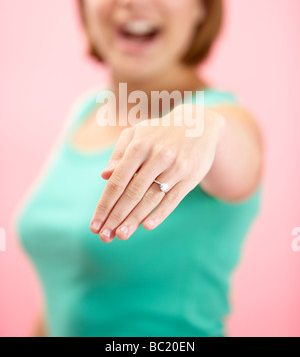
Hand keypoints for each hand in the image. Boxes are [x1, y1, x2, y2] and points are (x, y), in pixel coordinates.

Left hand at [90, 103, 224, 241]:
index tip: (95, 223)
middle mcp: (157, 156)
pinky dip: (160, 213)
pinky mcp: (190, 177)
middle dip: (116, 216)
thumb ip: (119, 154)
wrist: (198, 125)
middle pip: (132, 192)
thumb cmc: (159, 133)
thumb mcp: (137, 134)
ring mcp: (175, 167)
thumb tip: (104, 175)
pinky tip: (147, 226)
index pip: (117, 181)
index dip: (105, 204)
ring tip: (121, 235)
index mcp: (139, 146)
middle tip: (105, 236)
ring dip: (135, 219)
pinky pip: (173, 199)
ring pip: (151, 198)